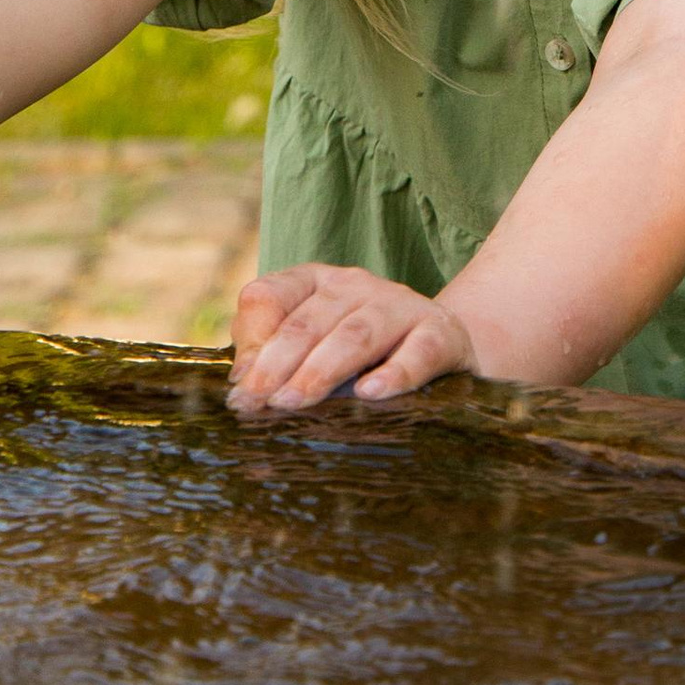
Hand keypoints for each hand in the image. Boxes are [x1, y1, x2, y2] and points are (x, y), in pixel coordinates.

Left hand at [227, 263, 477, 413]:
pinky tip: (371, 394)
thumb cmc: (360, 355)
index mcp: (316, 281)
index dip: (252, 340)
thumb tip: (242, 381)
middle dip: (278, 363)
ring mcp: (400, 306)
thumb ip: (272, 355)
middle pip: (309, 320)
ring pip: (356, 334)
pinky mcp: (440, 334)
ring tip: (295, 401)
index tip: (241, 385)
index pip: (271, 295)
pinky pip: (418, 351)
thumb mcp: (312, 348)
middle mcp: (356, 285)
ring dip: (321, 369)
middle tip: (257, 402)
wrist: (444, 347)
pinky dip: (394, 373)